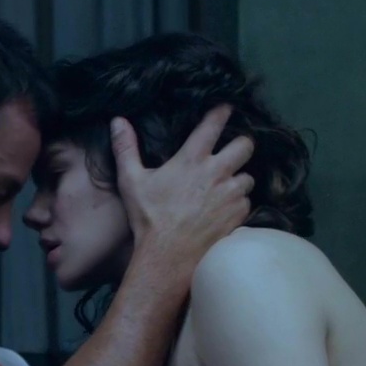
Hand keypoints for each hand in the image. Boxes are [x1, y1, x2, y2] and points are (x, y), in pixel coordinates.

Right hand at [113, 106, 254, 282]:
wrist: (167, 256)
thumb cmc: (148, 217)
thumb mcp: (131, 181)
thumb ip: (126, 148)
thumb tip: (117, 120)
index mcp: (192, 159)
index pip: (214, 125)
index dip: (222, 112)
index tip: (226, 109)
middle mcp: (217, 172)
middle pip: (246, 145)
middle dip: (241, 146)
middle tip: (231, 154)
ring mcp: (231, 194)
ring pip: (248, 176)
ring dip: (239, 180)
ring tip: (226, 189)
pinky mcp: (239, 214)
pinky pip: (247, 202)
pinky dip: (238, 204)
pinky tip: (225, 210)